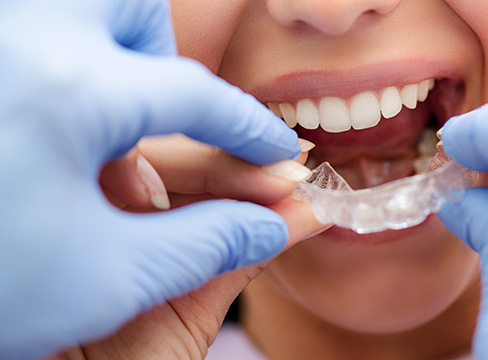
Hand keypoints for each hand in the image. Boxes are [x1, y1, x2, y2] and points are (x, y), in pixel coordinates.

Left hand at [0, 0, 311, 357]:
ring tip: (87, 123)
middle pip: (124, 2)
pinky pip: (24, 36)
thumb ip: (208, 244)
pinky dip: (48, 64)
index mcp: (69, 88)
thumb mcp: (105, 280)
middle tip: (149, 116)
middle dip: (156, 53)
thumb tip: (274, 224)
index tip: (275, 151)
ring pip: (67, 4)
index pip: (196, 95)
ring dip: (101, 49)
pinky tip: (36, 132)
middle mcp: (18, 36)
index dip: (250, 128)